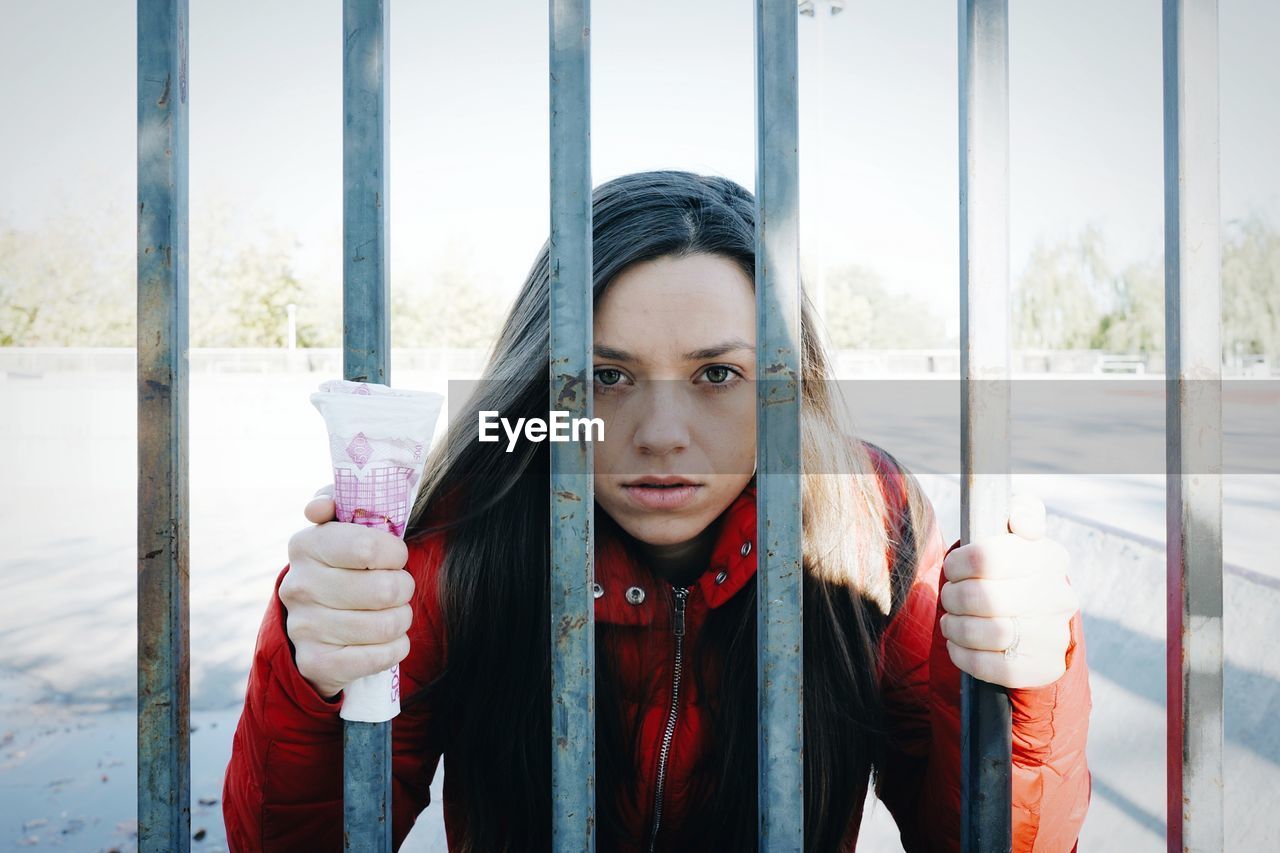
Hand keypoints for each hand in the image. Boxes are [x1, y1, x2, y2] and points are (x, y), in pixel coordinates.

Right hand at [279, 485, 414, 698]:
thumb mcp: (343, 527)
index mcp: (306, 545)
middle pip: (385, 589)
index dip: (395, 552)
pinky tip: (386, 639)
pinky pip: (381, 656)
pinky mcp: (316, 662)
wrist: (315, 626)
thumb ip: (341, 501)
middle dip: (404, 587)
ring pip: (387, 625)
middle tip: (397, 587)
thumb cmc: (344, 566)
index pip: (368, 547)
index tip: (395, 556)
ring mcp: (304, 626)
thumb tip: (320, 506)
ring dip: (401, 618)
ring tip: (392, 612)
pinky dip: (395, 647)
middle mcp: (299, 585)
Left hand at [939, 494, 1077, 688]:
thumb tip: (1023, 522)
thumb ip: (1020, 512)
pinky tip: (959, 644)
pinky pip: (994, 668)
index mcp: (1048, 557)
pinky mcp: (1043, 668)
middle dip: (954, 597)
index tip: (953, 568)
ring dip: (957, 627)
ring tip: (952, 621)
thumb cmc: (1012, 571)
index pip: (988, 557)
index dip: (958, 564)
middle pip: (985, 599)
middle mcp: (1058, 596)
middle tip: (950, 597)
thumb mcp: (1015, 536)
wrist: (1035, 623)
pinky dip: (964, 656)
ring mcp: (1054, 635)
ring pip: (990, 634)